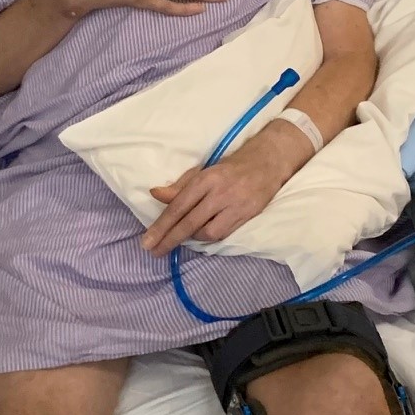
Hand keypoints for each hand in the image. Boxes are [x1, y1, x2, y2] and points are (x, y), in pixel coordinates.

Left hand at [141, 124, 301, 254]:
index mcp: (205, 179)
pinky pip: (223, 233)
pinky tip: (202, 235)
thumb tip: (154, 194)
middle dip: (170, 239)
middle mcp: (219, 193)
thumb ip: (179, 186)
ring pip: (208, 232)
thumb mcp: (202, 171)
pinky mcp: (247, 215)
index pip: (178, 206)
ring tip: (183, 237)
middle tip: (154, 251)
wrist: (266, 163)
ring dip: (193, 237)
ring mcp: (235, 205)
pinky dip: (209, 237)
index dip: (161, 226)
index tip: (147, 241)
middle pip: (190, 222)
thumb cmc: (229, 167)